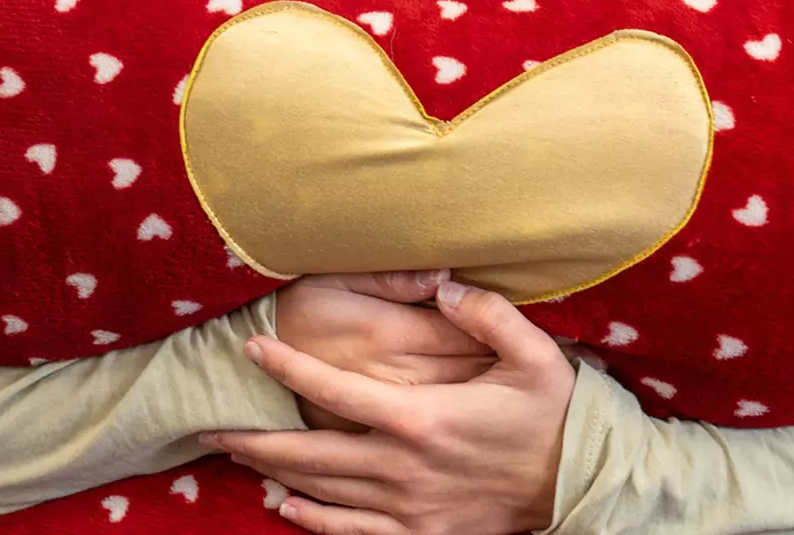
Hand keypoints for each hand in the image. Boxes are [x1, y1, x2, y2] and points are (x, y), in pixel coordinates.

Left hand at [206, 280, 573, 534]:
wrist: (582, 485)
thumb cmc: (556, 415)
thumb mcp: (534, 354)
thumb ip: (487, 314)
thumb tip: (442, 283)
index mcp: (421, 419)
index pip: (333, 391)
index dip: (286, 366)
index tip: (252, 345)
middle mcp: (404, 468)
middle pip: (310, 454)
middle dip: (256, 436)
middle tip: (211, 422)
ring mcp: (410, 510)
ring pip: (322, 494)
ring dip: (274, 475)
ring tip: (237, 454)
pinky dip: (313, 523)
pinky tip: (285, 509)